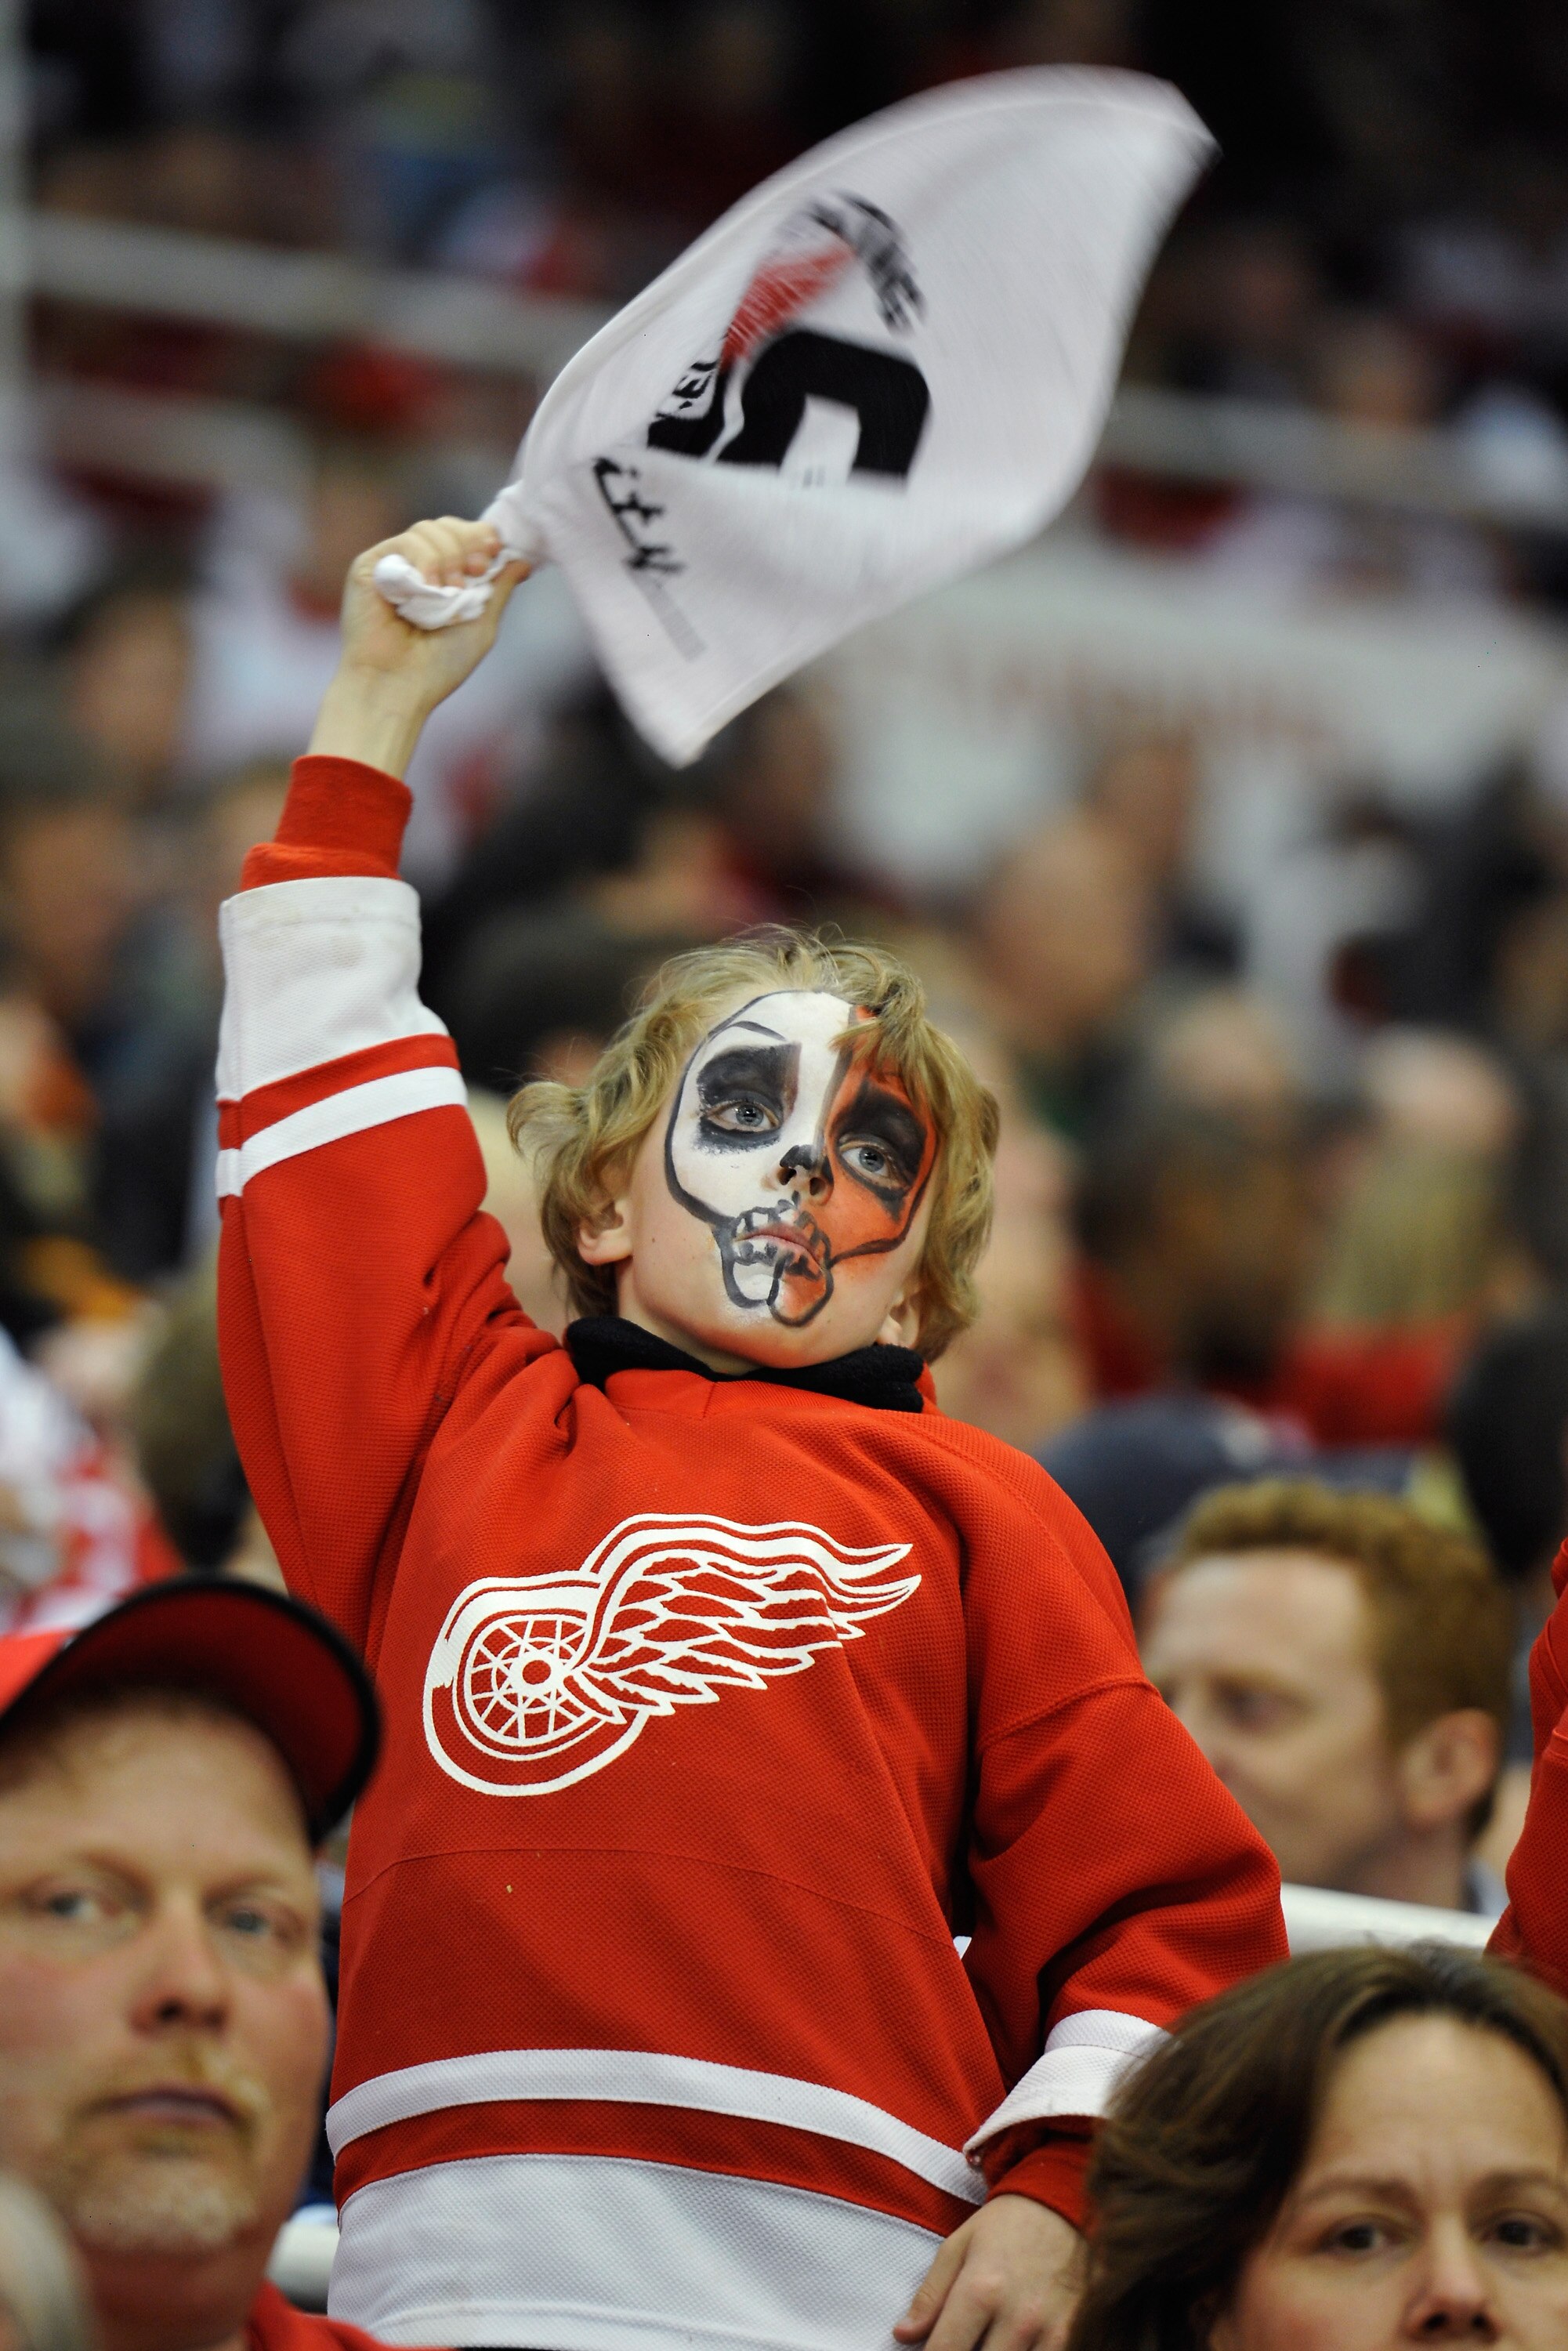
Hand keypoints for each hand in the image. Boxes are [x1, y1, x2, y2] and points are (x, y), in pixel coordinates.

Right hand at [309, 517, 530, 777]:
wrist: (397, 687)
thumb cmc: (437, 667)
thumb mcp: (480, 624)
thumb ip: (499, 588)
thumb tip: (522, 559)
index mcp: (441, 578)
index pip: (463, 536)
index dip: (480, 537)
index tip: (493, 554)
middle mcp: (416, 568)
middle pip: (446, 526)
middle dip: (468, 542)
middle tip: (475, 571)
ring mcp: (392, 565)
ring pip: (428, 530)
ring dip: (448, 556)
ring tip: (448, 592)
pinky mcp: (369, 566)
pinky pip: (405, 542)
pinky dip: (425, 561)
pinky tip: (429, 587)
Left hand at [894, 2195, 1084, 2350]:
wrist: (1066, 2204)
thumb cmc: (1008, 2225)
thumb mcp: (960, 2246)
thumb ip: (931, 2294)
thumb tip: (903, 2335)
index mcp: (980, 2290)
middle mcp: (1017, 2317)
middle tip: (963, 2343)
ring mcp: (1050, 2331)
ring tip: (989, 2341)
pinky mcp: (1075, 2336)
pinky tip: (1016, 2346)